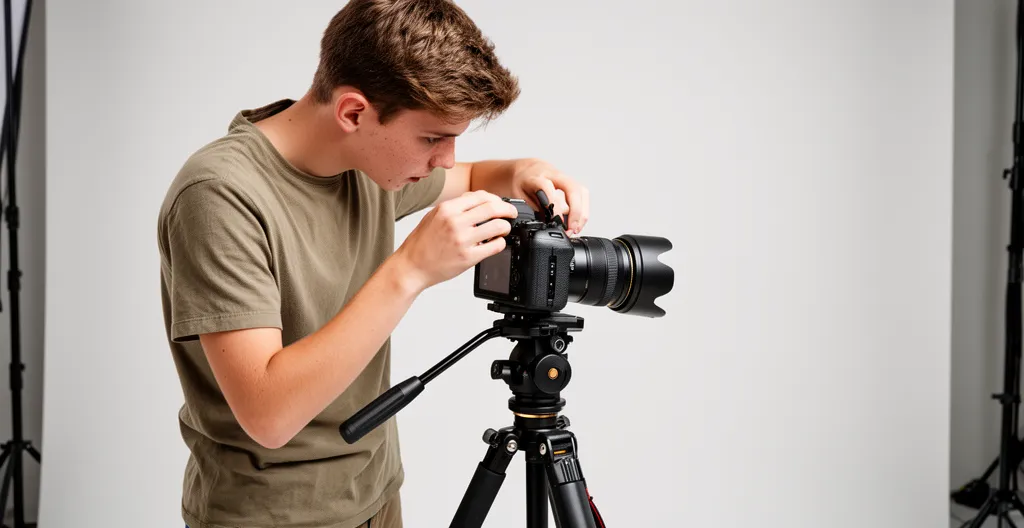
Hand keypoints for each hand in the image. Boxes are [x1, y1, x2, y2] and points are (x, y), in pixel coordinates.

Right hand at [395, 190, 519, 290]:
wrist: (411, 266)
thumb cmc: (422, 242)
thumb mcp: (434, 216)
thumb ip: (456, 206)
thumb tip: (479, 200)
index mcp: (447, 208)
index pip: (481, 196)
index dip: (496, 199)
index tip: (501, 204)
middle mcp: (455, 222)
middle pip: (493, 208)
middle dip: (507, 210)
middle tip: (511, 214)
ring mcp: (462, 240)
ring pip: (497, 226)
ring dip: (506, 227)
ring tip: (504, 230)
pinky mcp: (468, 257)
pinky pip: (494, 246)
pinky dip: (500, 243)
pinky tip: (496, 243)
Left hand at [510, 158, 589, 235]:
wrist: (523, 169)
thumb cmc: (520, 183)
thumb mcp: (519, 197)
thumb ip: (534, 208)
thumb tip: (550, 222)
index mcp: (535, 177)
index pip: (547, 189)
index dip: (554, 206)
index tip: (557, 222)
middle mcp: (552, 174)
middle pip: (571, 188)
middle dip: (575, 210)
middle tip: (571, 229)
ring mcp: (563, 177)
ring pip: (580, 191)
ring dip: (581, 212)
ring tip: (576, 228)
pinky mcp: (570, 182)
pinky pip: (582, 194)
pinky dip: (582, 209)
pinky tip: (578, 221)